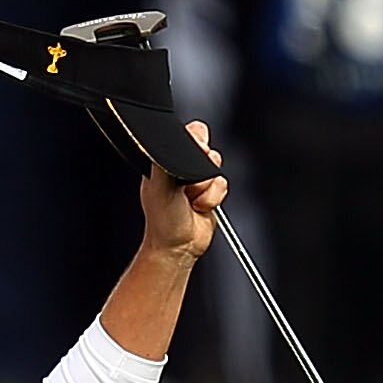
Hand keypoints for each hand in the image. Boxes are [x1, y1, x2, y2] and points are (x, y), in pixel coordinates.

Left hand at [139, 120, 228, 261]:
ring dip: (206, 187)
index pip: (185, 136)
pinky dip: (214, 197)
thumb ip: (166, 162)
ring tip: (192, 200)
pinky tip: (200, 207)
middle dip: (202, 168)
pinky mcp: (211, 192)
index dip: (195, 141)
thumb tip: (175, 145)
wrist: (178, 246)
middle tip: (189, 185)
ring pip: (215, 167)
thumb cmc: (162, 222)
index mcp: (163, 162)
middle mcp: (181, 168)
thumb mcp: (159, 187)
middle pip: (205, 149)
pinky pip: (223, 184)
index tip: (197, 150)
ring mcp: (197, 180)